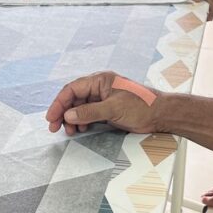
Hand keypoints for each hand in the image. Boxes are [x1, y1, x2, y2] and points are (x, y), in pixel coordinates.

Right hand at [46, 71, 160, 135]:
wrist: (161, 115)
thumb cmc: (142, 106)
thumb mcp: (113, 109)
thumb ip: (89, 112)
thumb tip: (68, 115)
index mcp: (100, 80)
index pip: (72, 89)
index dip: (59, 103)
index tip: (51, 118)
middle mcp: (100, 87)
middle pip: (74, 98)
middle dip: (63, 112)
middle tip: (55, 127)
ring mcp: (103, 99)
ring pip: (80, 107)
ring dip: (72, 119)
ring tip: (70, 131)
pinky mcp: (108, 110)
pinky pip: (89, 114)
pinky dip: (82, 122)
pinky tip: (80, 129)